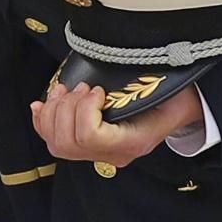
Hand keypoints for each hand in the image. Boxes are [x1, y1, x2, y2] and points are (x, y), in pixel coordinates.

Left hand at [32, 75, 207, 168]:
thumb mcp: (172, 93)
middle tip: (81, 88)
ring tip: (66, 91)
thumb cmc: (175, 99)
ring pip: (57, 145)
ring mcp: (98, 154)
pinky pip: (54, 142)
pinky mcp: (87, 147)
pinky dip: (43, 121)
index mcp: (132, 143)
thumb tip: (133, 66)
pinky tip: (42, 104)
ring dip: (54, 112)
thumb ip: (153, 87)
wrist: (178, 111)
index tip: (98, 89)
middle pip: (68, 142)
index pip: (91, 136)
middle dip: (67, 109)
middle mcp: (113, 154)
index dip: (86, 109)